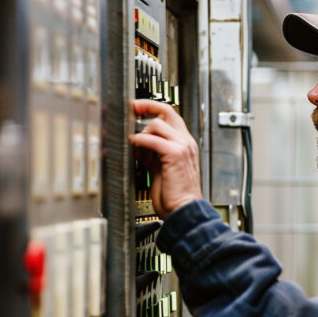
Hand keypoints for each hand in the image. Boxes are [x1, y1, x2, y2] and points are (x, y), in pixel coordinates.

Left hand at [129, 99, 202, 218]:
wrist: (183, 210)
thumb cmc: (174, 195)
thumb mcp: (160, 169)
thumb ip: (152, 154)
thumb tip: (137, 145)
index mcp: (184, 144)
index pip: (171, 116)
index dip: (153, 108)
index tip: (138, 107)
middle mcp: (185, 142)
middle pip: (167, 111)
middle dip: (147, 107)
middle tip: (132, 109)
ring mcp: (182, 146)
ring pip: (157, 123)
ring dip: (141, 133)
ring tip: (136, 147)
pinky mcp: (175, 154)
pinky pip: (153, 139)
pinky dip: (140, 142)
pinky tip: (136, 150)